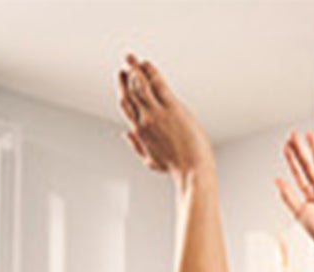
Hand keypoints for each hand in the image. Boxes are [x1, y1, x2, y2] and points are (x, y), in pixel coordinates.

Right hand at [118, 55, 212, 175]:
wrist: (192, 170)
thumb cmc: (176, 167)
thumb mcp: (150, 159)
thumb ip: (136, 145)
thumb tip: (125, 134)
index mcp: (139, 131)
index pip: (126, 105)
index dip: (122, 89)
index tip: (121, 78)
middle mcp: (144, 119)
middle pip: (130, 92)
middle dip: (126, 76)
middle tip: (126, 64)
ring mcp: (157, 112)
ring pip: (140, 85)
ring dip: (135, 70)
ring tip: (133, 59)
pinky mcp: (172, 108)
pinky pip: (158, 84)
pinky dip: (150, 72)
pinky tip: (147, 64)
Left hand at [278, 132, 313, 251]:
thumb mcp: (298, 212)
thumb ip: (288, 195)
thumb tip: (277, 180)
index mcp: (310, 195)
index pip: (299, 173)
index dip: (292, 160)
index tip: (285, 147)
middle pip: (309, 164)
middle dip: (302, 150)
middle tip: (294, 135)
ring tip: (309, 135)